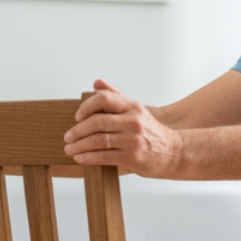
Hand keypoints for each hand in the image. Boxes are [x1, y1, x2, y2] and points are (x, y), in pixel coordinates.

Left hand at [64, 79, 182, 177]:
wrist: (173, 153)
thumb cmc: (151, 132)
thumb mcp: (136, 110)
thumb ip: (116, 96)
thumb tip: (96, 82)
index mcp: (132, 106)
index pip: (104, 99)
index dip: (86, 107)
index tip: (78, 117)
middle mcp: (133, 121)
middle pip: (96, 122)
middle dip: (77, 130)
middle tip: (68, 137)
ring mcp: (133, 139)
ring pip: (97, 140)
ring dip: (79, 145)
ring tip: (69, 149)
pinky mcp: (132, 157)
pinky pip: (103, 156)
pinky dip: (88, 157)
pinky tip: (80, 158)